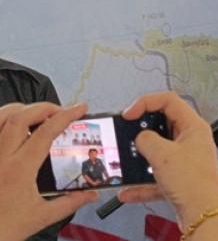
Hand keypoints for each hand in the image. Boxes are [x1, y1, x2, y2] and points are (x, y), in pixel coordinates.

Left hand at [0, 102, 97, 240]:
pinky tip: (11, 127)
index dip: (66, 116)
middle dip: (44, 107)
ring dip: (20, 110)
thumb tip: (89, 194)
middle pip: (20, 116)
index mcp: (18, 169)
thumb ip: (69, 203)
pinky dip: (1, 121)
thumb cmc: (1, 229)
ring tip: (35, 114)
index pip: (46, 132)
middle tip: (60, 110)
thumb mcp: (39, 217)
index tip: (80, 109)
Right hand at [117, 92, 217, 229]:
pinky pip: (156, 176)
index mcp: (193, 126)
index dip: (146, 102)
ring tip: (126, 162)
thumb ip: (146, 139)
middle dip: (142, 130)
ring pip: (158, 152)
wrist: (203, 214)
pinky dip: (142, 183)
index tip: (129, 114)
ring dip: (140, 158)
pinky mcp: (180, 178)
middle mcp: (191, 140)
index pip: (169, 100)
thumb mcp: (163, 154)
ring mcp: (185, 159)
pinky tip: (128, 191)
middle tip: (126, 135)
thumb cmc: (192, 182)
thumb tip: (140, 138)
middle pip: (162, 124)